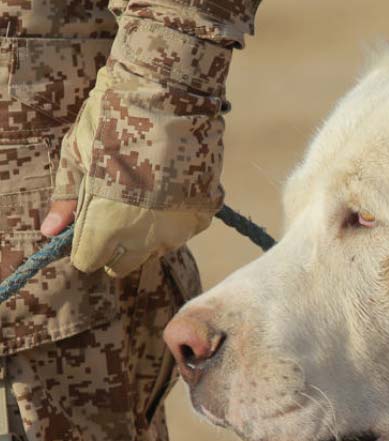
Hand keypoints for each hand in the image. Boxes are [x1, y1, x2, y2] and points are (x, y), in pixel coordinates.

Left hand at [47, 55, 222, 276]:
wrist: (172, 94)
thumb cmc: (115, 118)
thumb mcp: (78, 153)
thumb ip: (66, 198)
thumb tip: (50, 230)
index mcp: (107, 224)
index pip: (89, 260)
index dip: (83, 245)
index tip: (85, 227)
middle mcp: (145, 235)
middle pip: (123, 265)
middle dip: (113, 248)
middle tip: (112, 215)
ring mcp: (180, 226)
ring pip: (155, 249)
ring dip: (145, 234)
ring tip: (143, 195)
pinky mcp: (205, 212)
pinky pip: (184, 229)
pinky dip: (175, 218)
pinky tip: (168, 188)